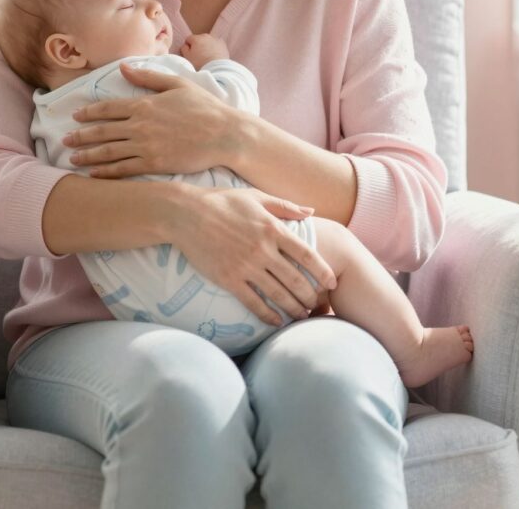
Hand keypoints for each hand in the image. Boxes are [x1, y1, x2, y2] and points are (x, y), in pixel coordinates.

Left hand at [63, 64, 242, 176]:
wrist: (225, 134)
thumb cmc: (205, 108)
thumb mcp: (177, 84)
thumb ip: (148, 77)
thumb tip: (123, 67)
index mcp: (144, 104)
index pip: (108, 108)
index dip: (89, 112)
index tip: (75, 115)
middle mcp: (140, 125)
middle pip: (102, 130)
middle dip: (81, 135)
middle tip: (64, 140)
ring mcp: (145, 146)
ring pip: (108, 151)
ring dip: (88, 155)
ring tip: (73, 158)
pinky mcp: (153, 164)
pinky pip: (123, 169)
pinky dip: (105, 172)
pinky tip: (94, 175)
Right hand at [167, 184, 337, 325]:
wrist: (186, 214)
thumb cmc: (222, 201)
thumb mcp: (256, 196)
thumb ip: (285, 206)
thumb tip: (312, 212)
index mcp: (273, 229)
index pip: (307, 255)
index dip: (323, 271)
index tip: (332, 283)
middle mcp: (263, 250)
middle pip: (296, 280)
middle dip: (311, 296)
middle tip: (318, 305)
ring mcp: (246, 266)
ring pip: (278, 295)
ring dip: (294, 309)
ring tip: (303, 316)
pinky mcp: (229, 279)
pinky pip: (254, 303)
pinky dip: (268, 315)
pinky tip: (277, 321)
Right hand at [181, 33, 228, 68]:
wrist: (217, 68)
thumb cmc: (200, 64)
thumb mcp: (187, 57)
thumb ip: (184, 49)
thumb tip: (185, 45)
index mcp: (196, 38)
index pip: (188, 39)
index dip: (188, 46)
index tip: (190, 54)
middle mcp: (206, 36)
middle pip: (199, 39)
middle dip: (198, 45)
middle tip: (198, 56)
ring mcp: (215, 39)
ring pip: (208, 41)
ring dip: (207, 46)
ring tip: (207, 57)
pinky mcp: (223, 44)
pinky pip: (216, 44)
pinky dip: (215, 48)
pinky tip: (214, 56)